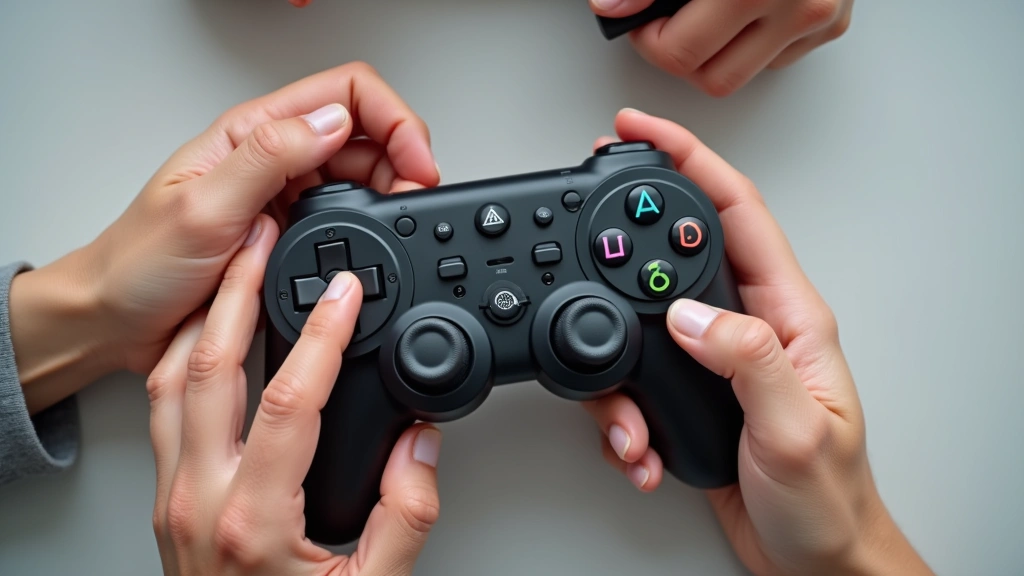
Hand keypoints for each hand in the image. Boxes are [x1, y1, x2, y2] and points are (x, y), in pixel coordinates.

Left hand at [9, 62, 438, 413]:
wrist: (116, 320)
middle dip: (403, 158)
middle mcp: (273, 157)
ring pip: (361, 174)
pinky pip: (346, 216)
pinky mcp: (288, 232)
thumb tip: (333, 122)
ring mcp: (284, 194)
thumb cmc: (139, 262)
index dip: (394, 119)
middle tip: (416, 198)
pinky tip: (372, 243)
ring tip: (399, 222)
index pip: (346, 93)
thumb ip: (268, 158)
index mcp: (253, 133)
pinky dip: (372, 224)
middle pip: (365, 131)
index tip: (417, 163)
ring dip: (390, 192)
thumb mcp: (203, 206)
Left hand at [146, 218, 442, 574]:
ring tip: (234, 267)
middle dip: (240, 291)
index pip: (289, 401)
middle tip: (263, 239)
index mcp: (255, 518)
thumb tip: (422, 448)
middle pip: (210, 367)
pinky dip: (185, 356)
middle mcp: (202, 497)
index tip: (346, 291)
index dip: (321, 335)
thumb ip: (408, 518)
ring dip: (206, 316)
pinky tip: (209, 333)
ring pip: (174, 381)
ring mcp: (175, 494)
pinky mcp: (169, 497)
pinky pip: (164, 407)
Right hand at [582, 109, 931, 574]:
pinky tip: (640, 448)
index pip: (734, 213)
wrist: (812, 559)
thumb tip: (686, 313)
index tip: (638, 132)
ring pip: (641, 323)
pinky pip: (635, 379)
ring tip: (629, 424)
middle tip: (584, 223)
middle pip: (676, 251)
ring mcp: (717, 360)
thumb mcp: (795, 428)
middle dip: (626, 239)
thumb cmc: (826, 499)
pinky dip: (621, 416)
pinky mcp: (691, 394)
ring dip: (615, 372)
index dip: (687, 161)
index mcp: (787, 316)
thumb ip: (746, 358)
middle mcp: (749, 328)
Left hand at [590, 0, 852, 95]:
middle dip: (681, 55)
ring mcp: (819, 17)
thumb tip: (610, 7)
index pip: (678, 53)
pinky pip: (778, 58)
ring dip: (717, 52)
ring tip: (709, 10)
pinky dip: (754, 41)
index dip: (649, 40)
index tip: (643, 21)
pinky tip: (747, 6)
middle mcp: (796, 3)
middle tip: (670, 21)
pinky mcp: (835, 23)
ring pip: (744, 74)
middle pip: (710, 78)